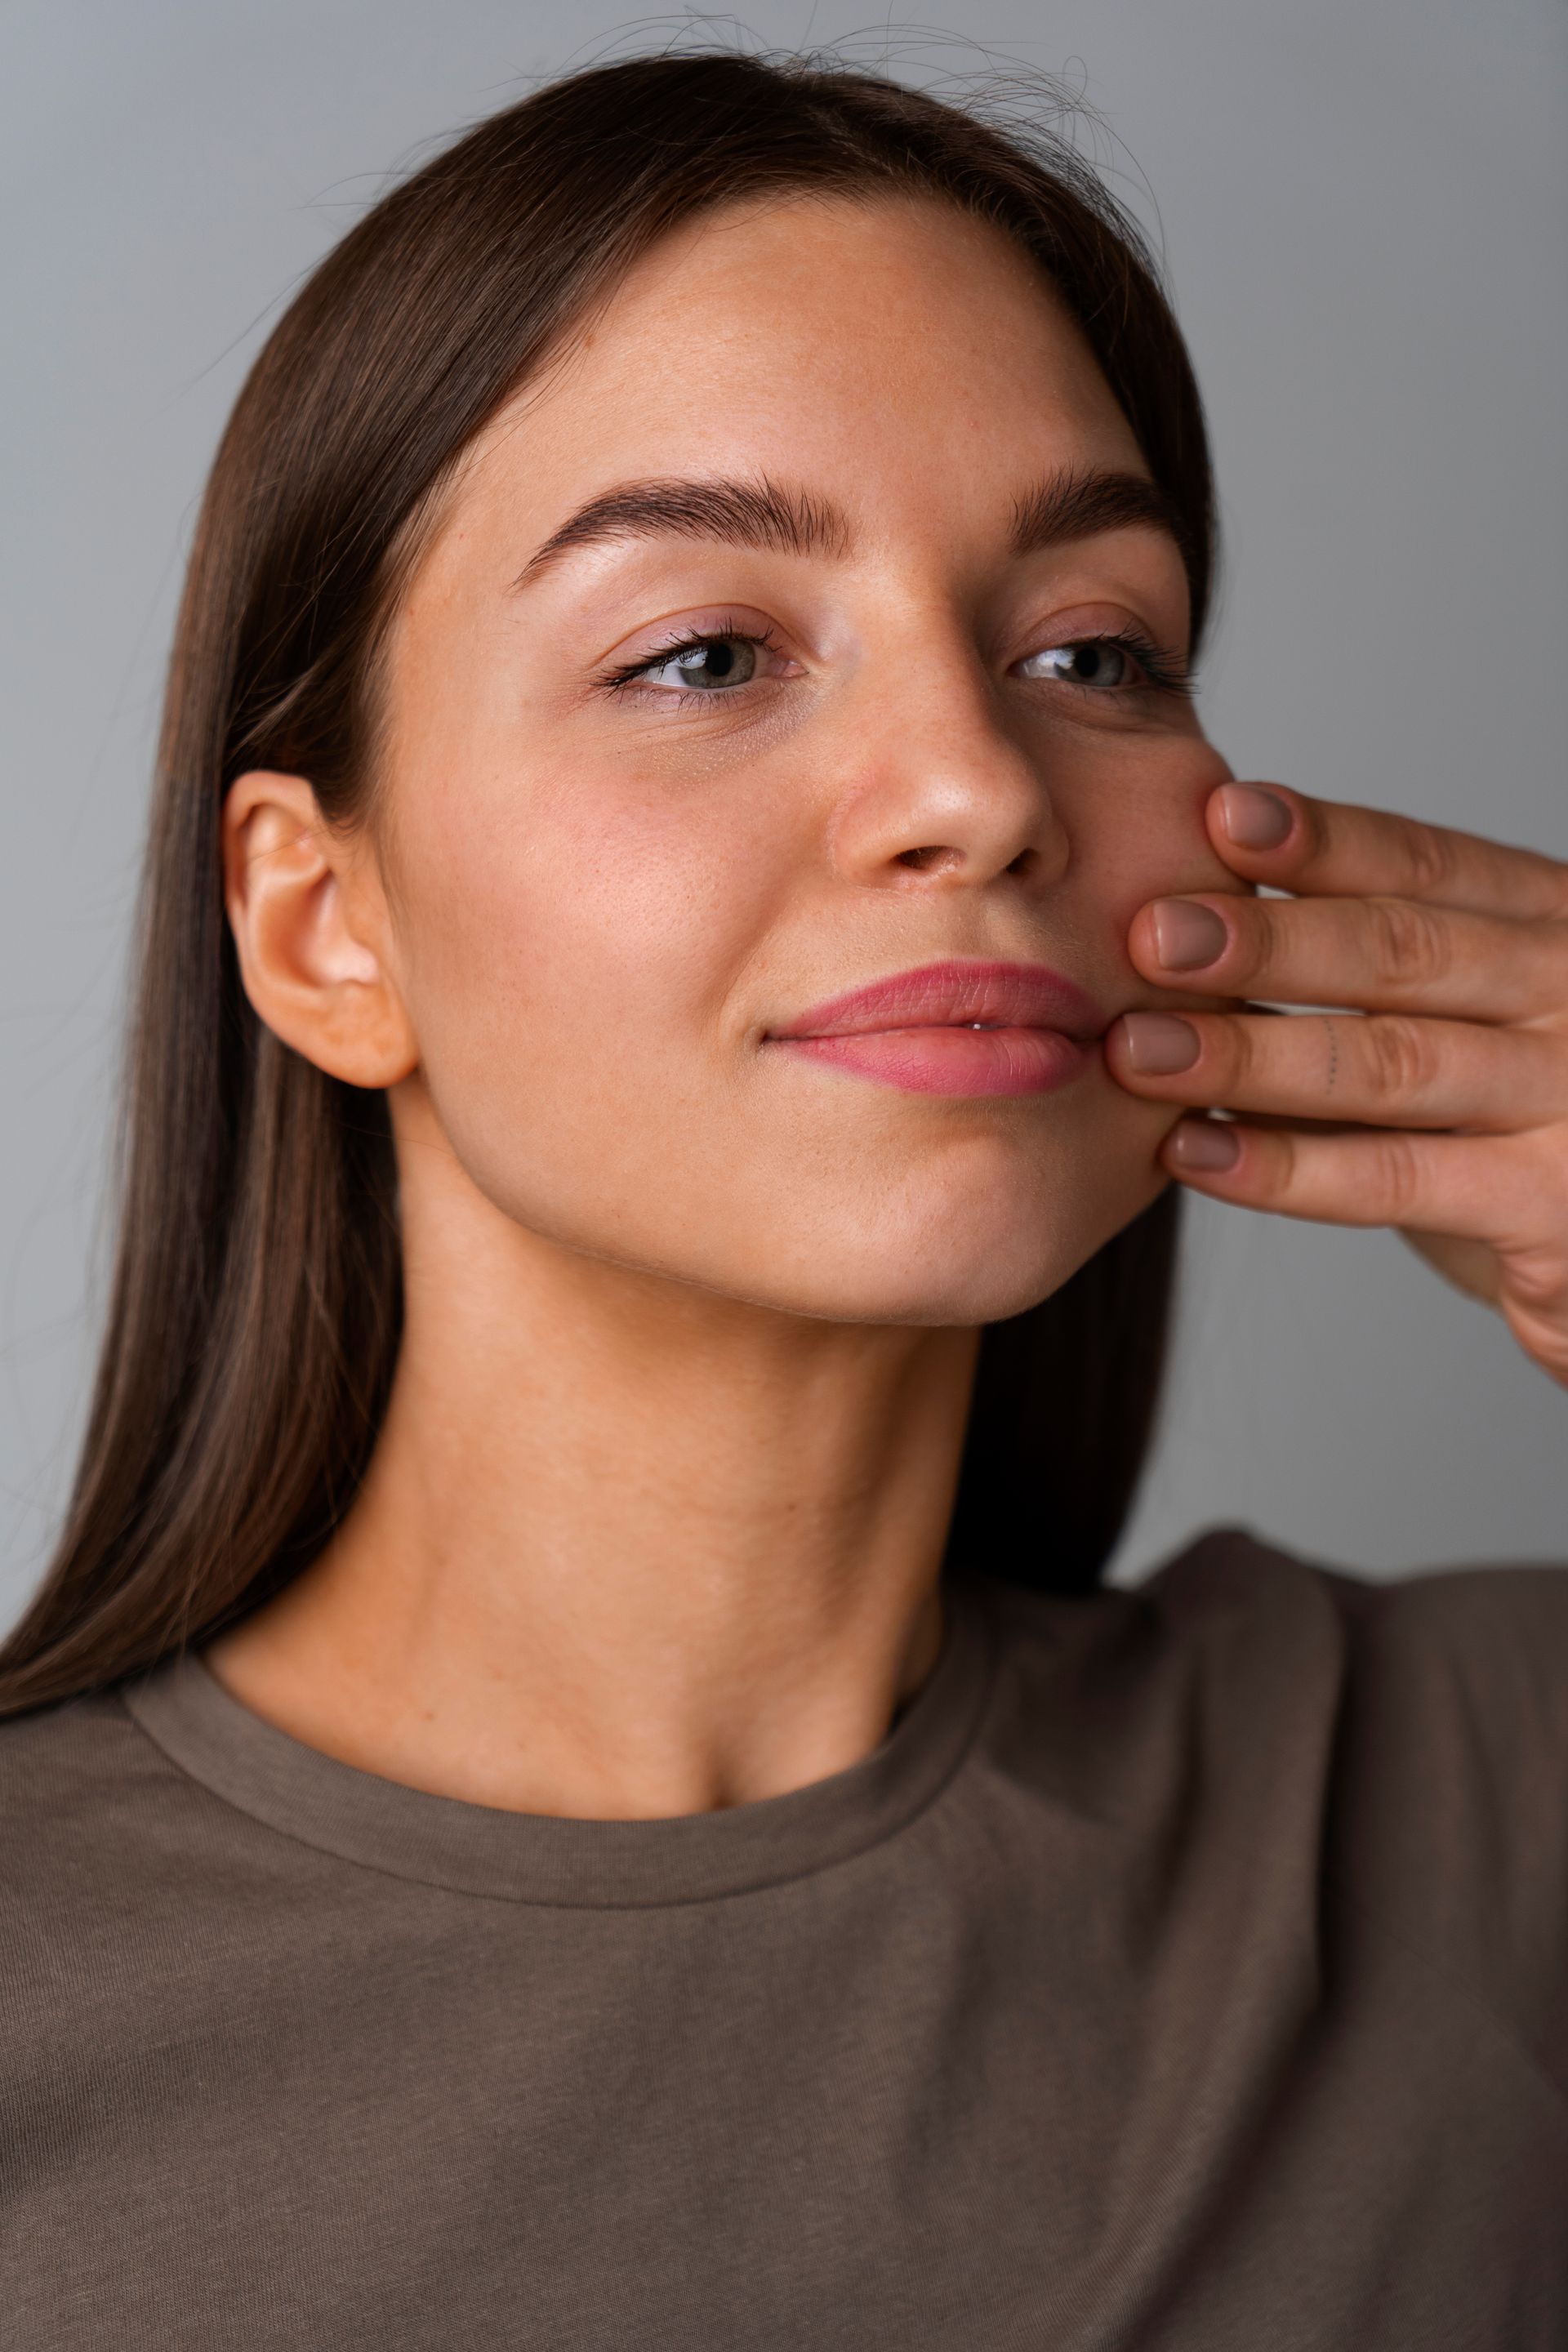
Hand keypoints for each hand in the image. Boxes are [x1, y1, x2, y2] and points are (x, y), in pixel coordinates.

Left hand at [1104, 782, 1567, 1385]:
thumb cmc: (1513, 1116)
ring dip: (1249, 1056)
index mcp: (1547, 920)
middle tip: (1151, 933)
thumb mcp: (1461, 1013)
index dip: (1321, 840)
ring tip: (1139, 1049)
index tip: (1218, 815)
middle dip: (1266, 942)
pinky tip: (1192, 1151)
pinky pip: (1394, 1178)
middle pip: (1403, 952)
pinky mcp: (1551, 1206)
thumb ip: (1360, 967)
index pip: (1425, 865)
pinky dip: (1283, 1168)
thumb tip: (1189, 914)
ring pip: (1389, 1063)